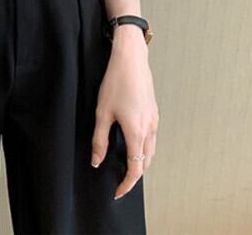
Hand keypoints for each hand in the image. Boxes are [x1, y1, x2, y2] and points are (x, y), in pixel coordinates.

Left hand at [91, 24, 158, 199]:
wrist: (131, 60)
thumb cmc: (116, 83)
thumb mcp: (102, 113)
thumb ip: (99, 140)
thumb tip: (97, 161)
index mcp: (137, 132)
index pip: (135, 168)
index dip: (127, 183)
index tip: (118, 191)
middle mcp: (150, 129)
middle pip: (146, 162)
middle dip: (134, 176)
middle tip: (120, 182)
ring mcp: (154, 120)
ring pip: (151, 151)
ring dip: (141, 162)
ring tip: (125, 165)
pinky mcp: (154, 112)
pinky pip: (152, 138)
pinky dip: (144, 149)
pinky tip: (132, 143)